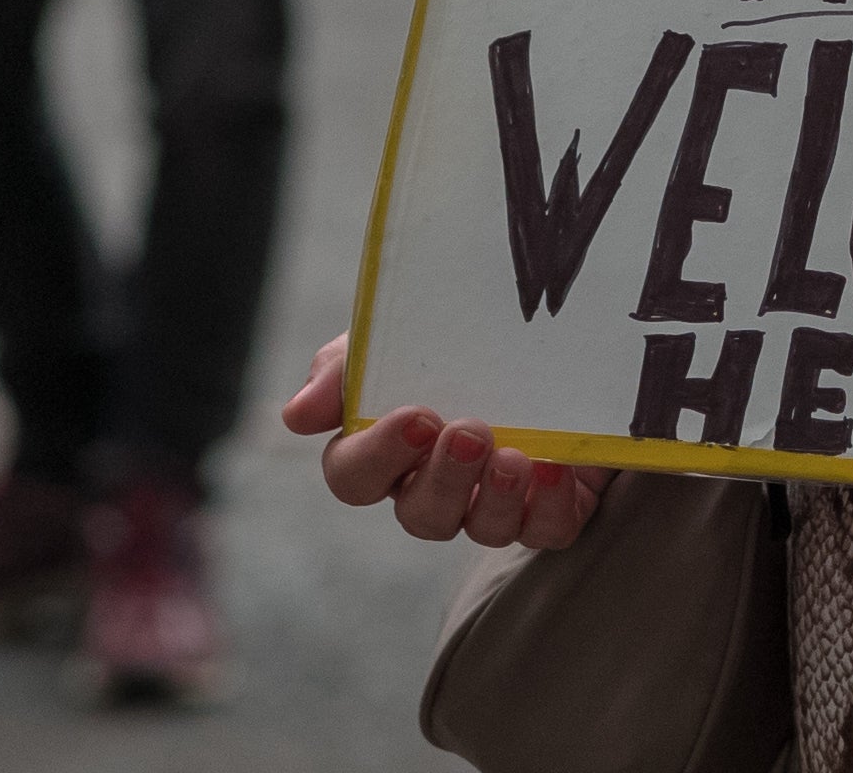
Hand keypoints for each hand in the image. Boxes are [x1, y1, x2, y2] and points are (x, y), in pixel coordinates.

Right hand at [283, 331, 606, 551]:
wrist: (555, 322)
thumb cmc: (461, 334)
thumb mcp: (399, 332)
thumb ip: (345, 367)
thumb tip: (297, 415)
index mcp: (390, 449)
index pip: (355, 477)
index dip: (378, 457)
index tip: (416, 417)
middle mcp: (438, 485)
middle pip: (420, 514)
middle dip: (442, 479)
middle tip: (468, 431)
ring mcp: (495, 502)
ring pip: (482, 529)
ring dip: (494, 497)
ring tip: (513, 455)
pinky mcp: (554, 507)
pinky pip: (547, 530)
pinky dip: (550, 506)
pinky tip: (555, 470)